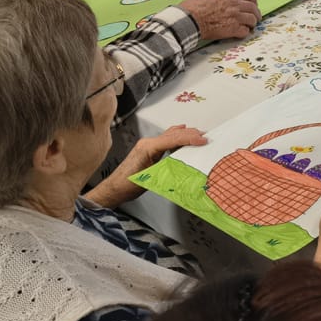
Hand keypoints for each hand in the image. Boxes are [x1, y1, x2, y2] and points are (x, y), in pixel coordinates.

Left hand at [85, 124, 206, 207]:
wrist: (114, 188)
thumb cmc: (128, 185)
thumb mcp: (152, 178)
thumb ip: (168, 167)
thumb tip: (185, 163)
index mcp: (148, 147)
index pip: (173, 139)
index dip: (190, 138)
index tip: (202, 140)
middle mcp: (147, 143)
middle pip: (173, 134)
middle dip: (190, 134)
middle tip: (205, 137)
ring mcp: (147, 144)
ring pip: (169, 134)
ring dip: (185, 134)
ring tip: (199, 135)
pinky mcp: (148, 148)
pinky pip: (165, 138)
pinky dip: (176, 136)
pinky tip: (182, 132)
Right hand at [179, 0, 261, 39]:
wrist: (189, 19)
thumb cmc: (192, 8)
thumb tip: (218, 2)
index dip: (252, 0)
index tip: (253, 3)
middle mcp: (234, 4)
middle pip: (252, 7)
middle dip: (256, 13)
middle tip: (256, 17)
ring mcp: (235, 16)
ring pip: (252, 19)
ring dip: (252, 23)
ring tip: (250, 27)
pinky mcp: (233, 29)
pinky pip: (245, 31)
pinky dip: (244, 33)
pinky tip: (241, 33)